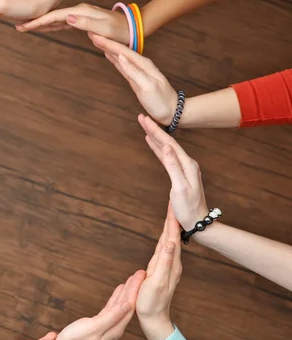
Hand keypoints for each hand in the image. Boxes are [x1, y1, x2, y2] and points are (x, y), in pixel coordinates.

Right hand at [16, 3, 128, 42]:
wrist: (133, 28)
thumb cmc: (120, 30)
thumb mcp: (104, 28)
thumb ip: (86, 23)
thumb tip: (67, 18)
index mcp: (81, 13)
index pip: (55, 17)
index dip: (39, 21)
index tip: (25, 25)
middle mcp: (79, 12)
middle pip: (52, 16)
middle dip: (35, 21)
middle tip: (18, 26)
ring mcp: (80, 16)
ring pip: (56, 20)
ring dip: (42, 24)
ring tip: (27, 26)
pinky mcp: (83, 22)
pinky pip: (63, 24)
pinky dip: (53, 26)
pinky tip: (46, 28)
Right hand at [52, 270, 145, 339]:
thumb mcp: (94, 327)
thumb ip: (111, 317)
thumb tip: (127, 305)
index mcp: (116, 328)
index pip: (130, 306)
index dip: (136, 290)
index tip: (142, 276)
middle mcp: (115, 327)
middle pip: (128, 304)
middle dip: (134, 288)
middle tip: (140, 273)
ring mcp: (108, 325)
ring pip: (121, 304)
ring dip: (127, 291)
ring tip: (133, 278)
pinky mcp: (100, 323)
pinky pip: (113, 307)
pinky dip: (117, 297)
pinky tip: (119, 289)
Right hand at [92, 36, 177, 125]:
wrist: (173, 112)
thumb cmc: (161, 101)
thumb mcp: (148, 87)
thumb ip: (134, 71)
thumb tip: (121, 57)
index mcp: (143, 65)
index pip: (122, 51)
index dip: (108, 43)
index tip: (94, 35)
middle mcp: (141, 65)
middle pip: (120, 51)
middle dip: (106, 42)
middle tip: (92, 34)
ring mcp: (138, 72)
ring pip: (120, 56)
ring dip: (109, 48)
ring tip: (98, 41)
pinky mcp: (135, 79)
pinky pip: (122, 65)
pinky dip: (114, 58)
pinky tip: (109, 55)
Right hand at [136, 205, 180, 339]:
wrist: (154, 320)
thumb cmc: (152, 302)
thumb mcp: (156, 282)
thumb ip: (164, 262)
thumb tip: (170, 242)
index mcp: (170, 263)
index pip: (171, 237)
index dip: (171, 220)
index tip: (172, 205)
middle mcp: (172, 263)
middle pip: (171, 236)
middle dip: (172, 219)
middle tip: (172, 203)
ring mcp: (168, 267)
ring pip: (169, 242)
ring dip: (169, 227)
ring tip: (169, 215)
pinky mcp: (162, 271)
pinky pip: (165, 249)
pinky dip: (165, 238)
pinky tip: (164, 237)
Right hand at [138, 114, 207, 230]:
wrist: (198, 221)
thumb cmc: (188, 208)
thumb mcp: (180, 188)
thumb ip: (173, 167)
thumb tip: (166, 147)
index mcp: (187, 165)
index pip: (169, 143)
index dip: (156, 131)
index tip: (145, 120)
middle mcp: (187, 163)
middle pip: (168, 142)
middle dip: (154, 130)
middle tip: (141, 118)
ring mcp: (183, 168)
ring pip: (166, 148)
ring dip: (155, 137)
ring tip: (145, 126)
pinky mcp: (179, 173)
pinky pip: (166, 156)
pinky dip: (158, 148)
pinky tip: (152, 143)